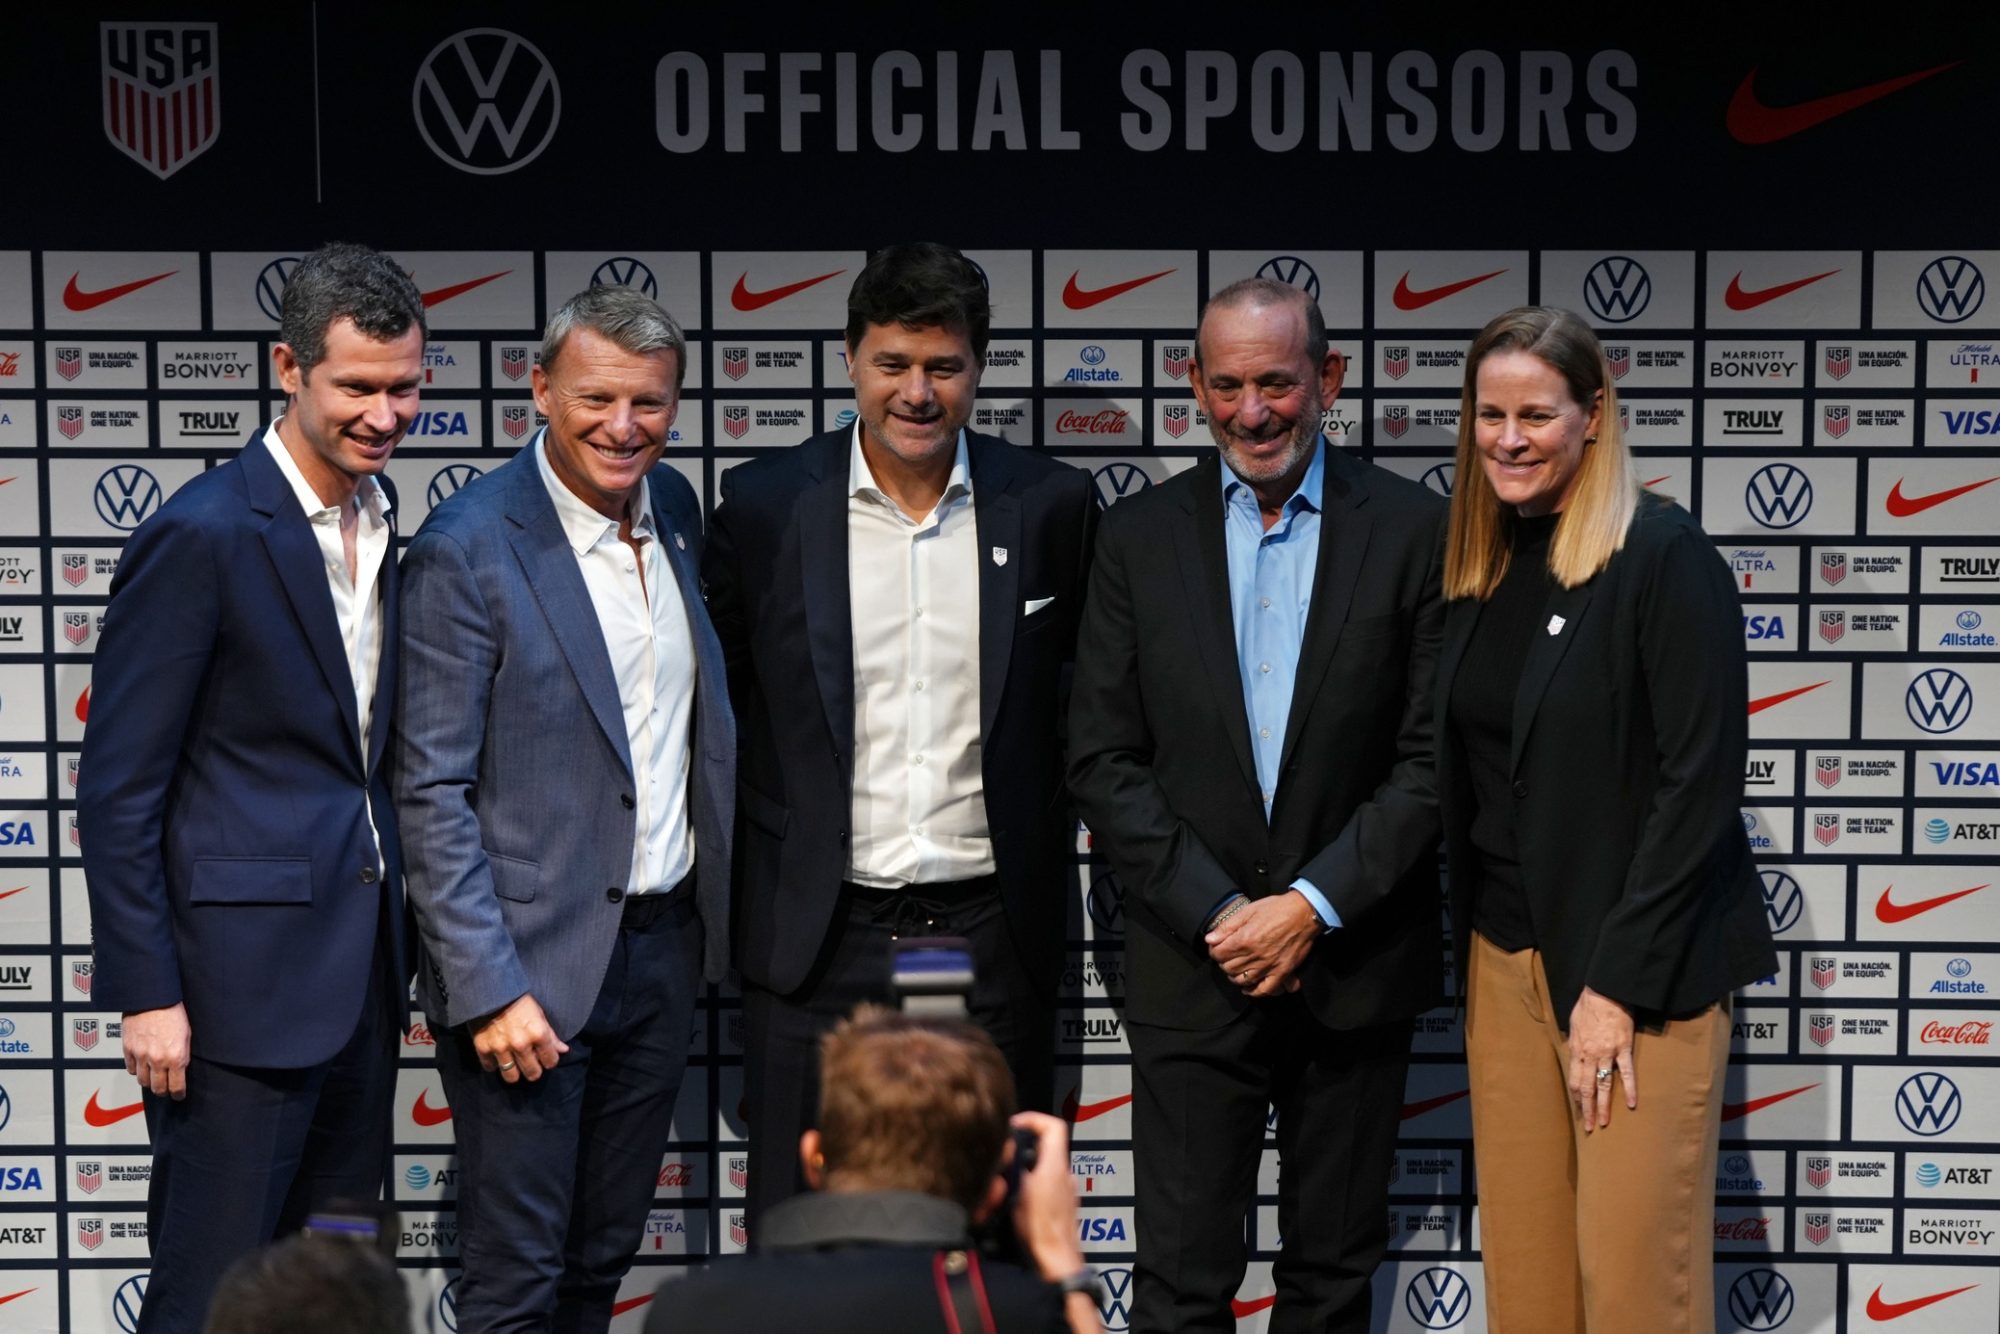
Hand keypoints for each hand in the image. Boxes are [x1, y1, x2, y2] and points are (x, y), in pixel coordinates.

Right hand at [123, 1003, 191, 1098]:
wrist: (152, 998)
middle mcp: (158, 1059)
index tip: (179, 1095)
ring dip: (149, 1082)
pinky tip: (142, 1067)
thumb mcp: (186, 1035)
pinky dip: (136, 1070)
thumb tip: (181, 1068)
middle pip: (158, 1088)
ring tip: (154, 1079)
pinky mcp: (128, 1049)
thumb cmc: (173, 1012)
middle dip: (163, 1091)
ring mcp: (141, 1056)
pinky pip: (131, 1068)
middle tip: (166, 1090)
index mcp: (176, 1057)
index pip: (176, 1087)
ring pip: (142, 1081)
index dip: (178, 1094)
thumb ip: (182, 1054)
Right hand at [472, 994, 568, 1083]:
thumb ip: (551, 1035)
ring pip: (511, 1077)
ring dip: (514, 1072)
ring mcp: (501, 1048)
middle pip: (532, 1073)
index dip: (550, 1061)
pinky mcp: (483, 1048)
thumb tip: (563, 1050)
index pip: (550, 1061)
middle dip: (534, 1071)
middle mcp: (520, 1044)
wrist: (490, 989)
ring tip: (515, 1065)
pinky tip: (498, 1057)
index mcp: (538, 1034)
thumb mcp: (539, 1014)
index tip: (546, 1058)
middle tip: (531, 1065)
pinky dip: (494, 1064)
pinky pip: (490, 1068)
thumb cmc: (519, 1000)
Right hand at [1007, 1112, 1086, 1282]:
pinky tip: (1013, 1207)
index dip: (1033, 1120)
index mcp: (1055, 1166)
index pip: (1053, 1127)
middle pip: (1041, 1149)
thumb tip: (1012, 1150)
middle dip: (1017, 1156)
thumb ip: (1016, 1168)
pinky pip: (1042, 1187)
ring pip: (1039, 1169)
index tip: (1014, 1127)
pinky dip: (1026, 1190)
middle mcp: (1063, 1174)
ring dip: (1018, 1176)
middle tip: (1001, 1170)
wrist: (1057, 1261)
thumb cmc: (1039, 1229)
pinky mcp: (1061, 1205)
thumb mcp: (1019, 1193)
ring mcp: (1064, 1190)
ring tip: (1001, 1196)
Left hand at [1206, 892, 1317, 996]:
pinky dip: (1254, 991)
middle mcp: (1254, 956)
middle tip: (1227, 956)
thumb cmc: (1276, 909)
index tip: (1217, 947)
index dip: (1214, 951)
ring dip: (1235, 976)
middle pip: (1228, 968)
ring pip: (1243, 980)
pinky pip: (1264, 989)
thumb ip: (1227, 926)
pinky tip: (1248, 987)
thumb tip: (1210, 939)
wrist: (1304, 913)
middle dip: (1224, 962)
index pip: (1218, 954)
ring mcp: (1269, 966)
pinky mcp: (1282, 972)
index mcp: (1244, 940)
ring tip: (1236, 968)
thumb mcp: (1248, 910)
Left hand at [1566, 986, 1636, 1130]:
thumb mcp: (1573, 1025)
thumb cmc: (1587, 1006)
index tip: (1579, 1110)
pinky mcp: (1623, 1049)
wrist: (1606, 993)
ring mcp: (1607, 1053)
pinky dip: (1630, 1089)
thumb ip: (1574, 1043)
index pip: (1574, 1080)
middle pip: (1586, 1088)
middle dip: (1587, 1109)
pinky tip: (1632, 1104)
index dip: (1576, 1097)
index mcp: (1577, 1050)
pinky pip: (1627, 1073)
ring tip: (1604, 1123)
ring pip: (1604, 1085)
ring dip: (1604, 1105)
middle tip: (1590, 1127)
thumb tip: (1574, 1054)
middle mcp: (1590, 1055)